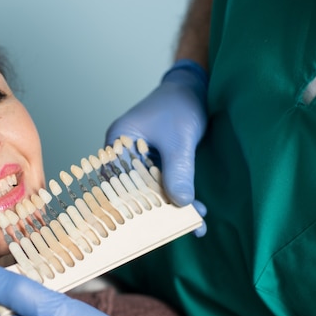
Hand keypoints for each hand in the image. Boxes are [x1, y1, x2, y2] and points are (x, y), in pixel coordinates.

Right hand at [106, 59, 207, 212]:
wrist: (195, 86)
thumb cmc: (180, 103)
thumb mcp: (180, 138)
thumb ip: (179, 170)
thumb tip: (181, 203)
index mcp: (118, 142)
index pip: (118, 180)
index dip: (134, 204)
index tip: (152, 225)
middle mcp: (125, 153)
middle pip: (136, 188)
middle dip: (159, 210)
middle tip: (179, 229)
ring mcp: (141, 158)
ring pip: (153, 189)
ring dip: (173, 205)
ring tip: (196, 223)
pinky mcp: (157, 162)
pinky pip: (165, 183)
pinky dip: (180, 195)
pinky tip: (197, 211)